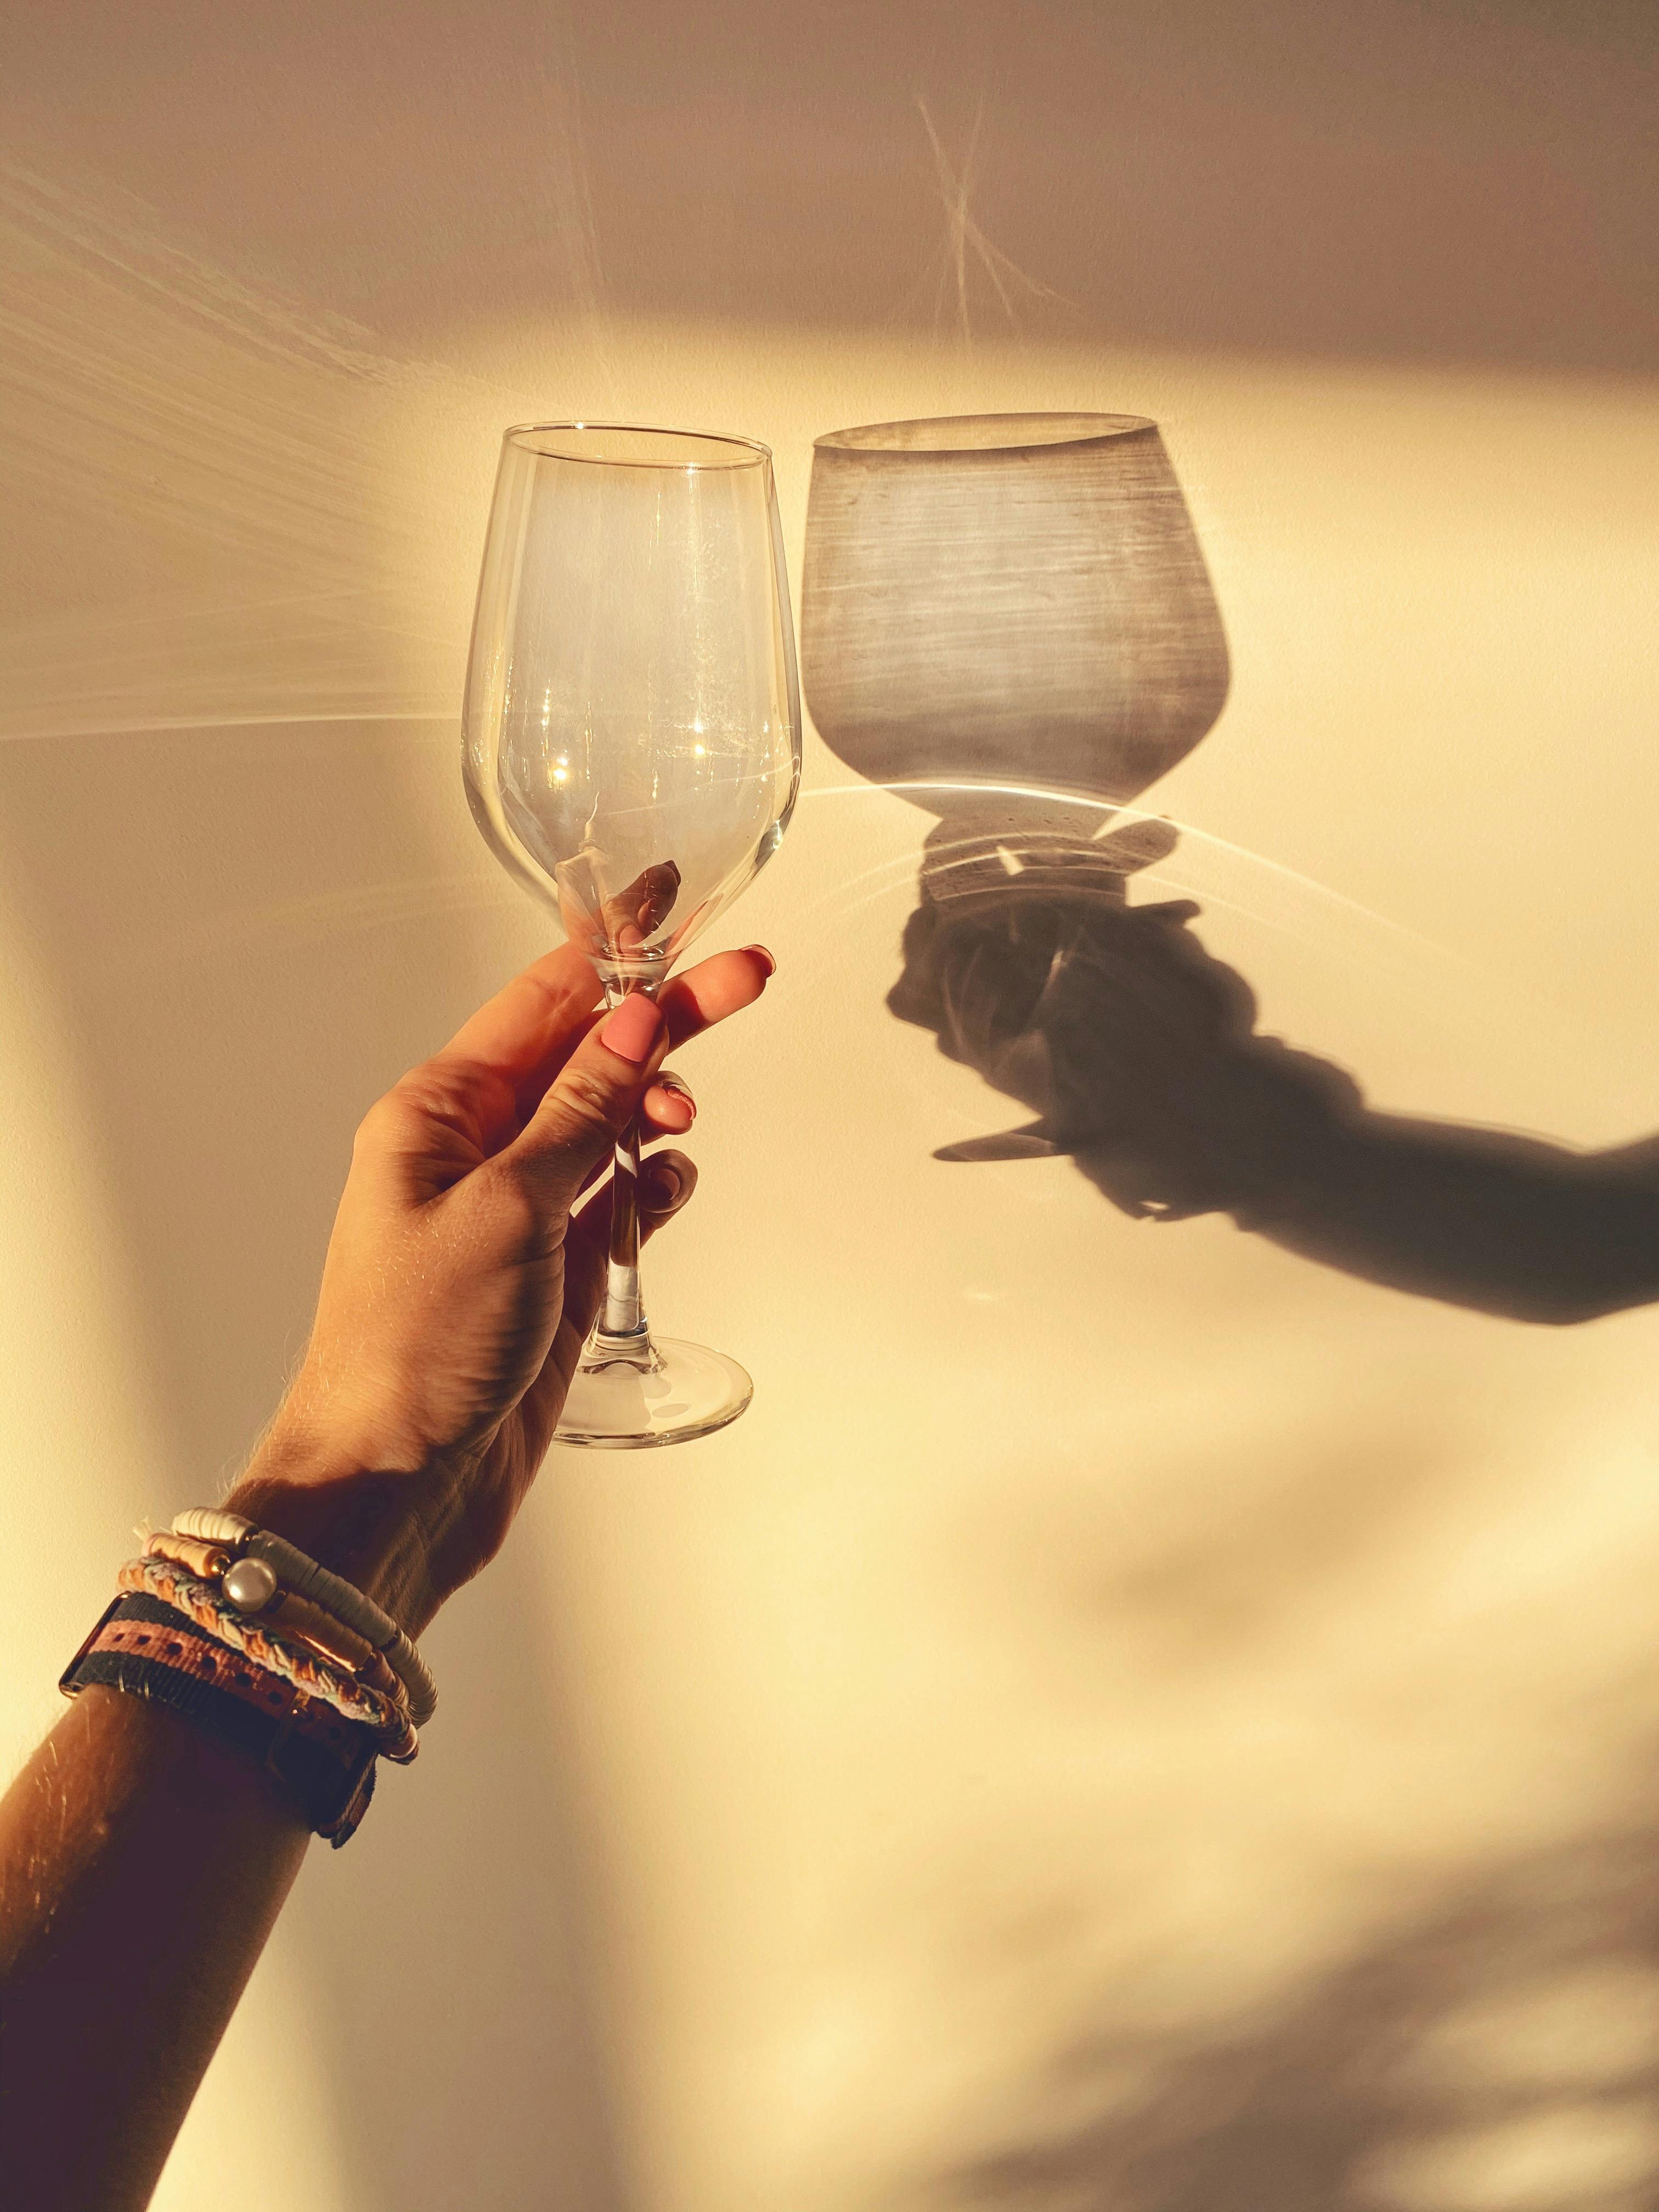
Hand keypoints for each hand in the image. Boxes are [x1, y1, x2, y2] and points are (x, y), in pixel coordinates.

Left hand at [226, 942, 772, 1630]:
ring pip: (613, 1121)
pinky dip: (656, 1182)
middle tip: (751, 975)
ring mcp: (521, 1208)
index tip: (671, 895)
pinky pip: (623, 1196)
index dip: (614, 946)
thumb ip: (579, 1112)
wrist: (397, 1483)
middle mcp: (477, 1148)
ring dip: (658, 1107)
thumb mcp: (505, 1208)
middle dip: (667, 1015)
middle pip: (591, 1053)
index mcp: (438, 1112)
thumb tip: (633, 1018)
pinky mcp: (557, 1268)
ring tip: (680, 1127)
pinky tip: (667, 1186)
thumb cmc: (414, 1346)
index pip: (543, 1000)